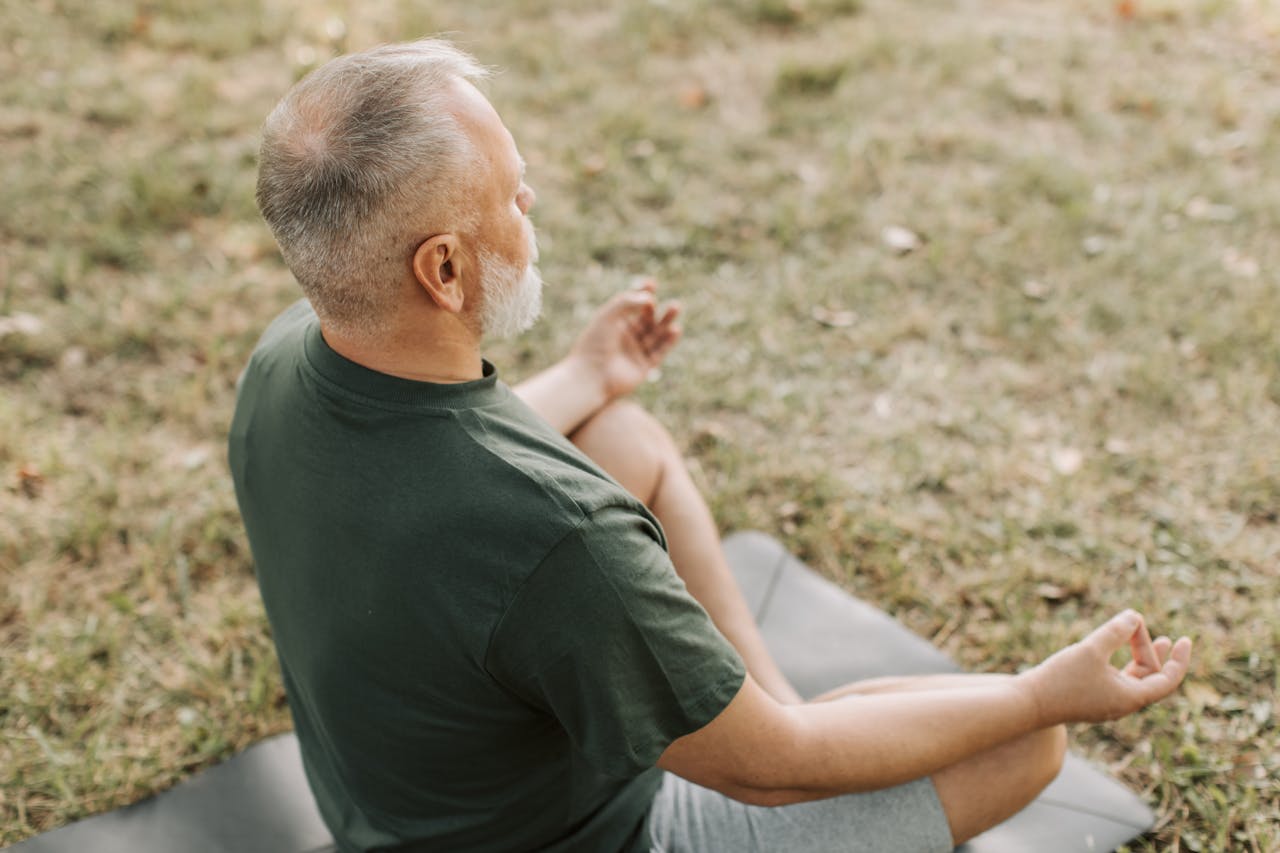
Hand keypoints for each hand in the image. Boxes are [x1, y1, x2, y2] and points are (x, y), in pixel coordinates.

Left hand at [568, 279, 680, 401]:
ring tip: (676, 307)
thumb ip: (627, 302)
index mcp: (614, 324)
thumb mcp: (608, 316)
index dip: (641, 293)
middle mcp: (625, 338)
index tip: (651, 283)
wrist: (590, 376)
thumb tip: (649, 297)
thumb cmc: (595, 344)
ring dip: (666, 321)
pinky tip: (676, 329)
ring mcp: (634, 352)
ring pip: (655, 334)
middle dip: (658, 310)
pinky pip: (659, 352)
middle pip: (646, 320)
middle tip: (670, 301)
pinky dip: (668, 341)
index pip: (631, 305)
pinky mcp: (642, 367)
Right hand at [1017, 610, 1191, 725]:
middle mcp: (1122, 704)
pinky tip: (1109, 649)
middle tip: (1137, 623)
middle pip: (1149, 676)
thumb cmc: (1062, 679)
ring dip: (1137, 656)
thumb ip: (1115, 632)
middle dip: (1149, 649)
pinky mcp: (1088, 699)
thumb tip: (1134, 616)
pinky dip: (1118, 662)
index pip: (1168, 680)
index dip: (1179, 659)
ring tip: (1140, 636)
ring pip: (1131, 678)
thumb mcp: (1091, 650)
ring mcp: (1105, 703)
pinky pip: (1114, 680)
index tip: (1184, 640)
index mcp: (1131, 698)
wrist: (1027, 705)